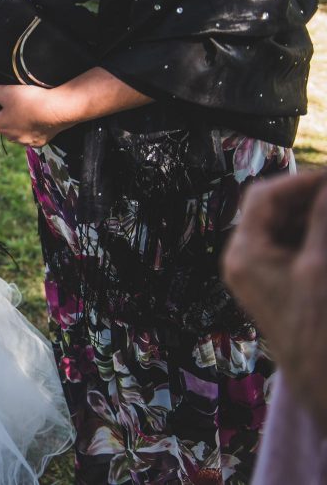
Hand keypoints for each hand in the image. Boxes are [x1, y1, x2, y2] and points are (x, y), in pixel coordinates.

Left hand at [0, 83, 74, 146]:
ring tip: (21, 107)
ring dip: (14, 120)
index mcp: (0, 126)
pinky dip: (28, 127)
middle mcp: (11, 137)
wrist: (60, 109)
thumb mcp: (5, 91)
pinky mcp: (40, 141)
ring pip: (14, 130)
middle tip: (5, 99)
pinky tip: (34, 118)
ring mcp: (26, 141)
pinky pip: (30, 134)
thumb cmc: (32, 100)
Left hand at [223, 172, 326, 429]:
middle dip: (310, 199)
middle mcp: (244, 260)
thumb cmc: (317, 327)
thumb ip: (323, 219)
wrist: (320, 380)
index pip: (262, 196)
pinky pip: (294, 247)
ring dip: (315, 217)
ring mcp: (260, 273)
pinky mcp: (278, 284)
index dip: (300, 181)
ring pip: (287, 227)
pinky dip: (315, 237)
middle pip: (274, 209)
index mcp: (244, 253)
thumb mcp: (321, 266)